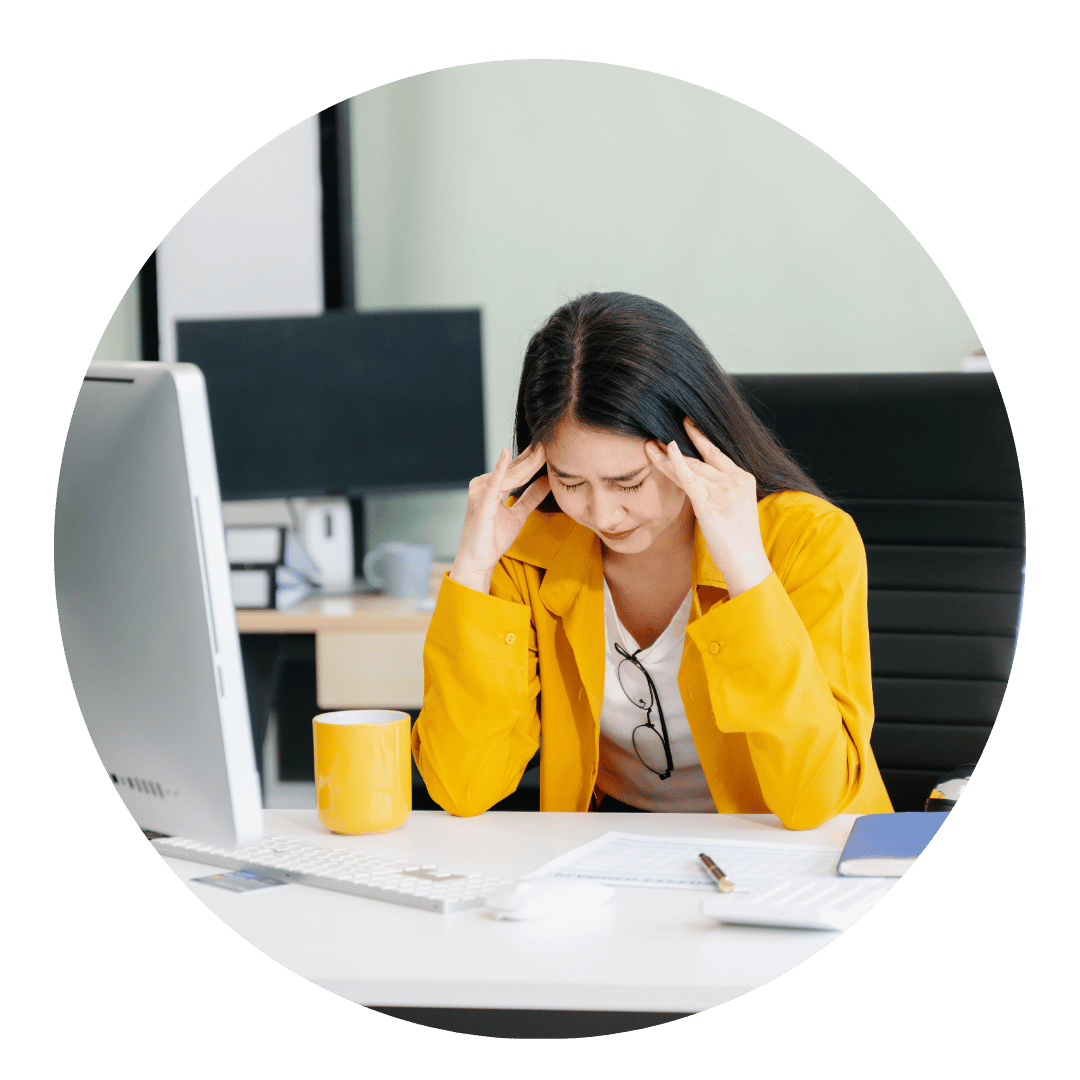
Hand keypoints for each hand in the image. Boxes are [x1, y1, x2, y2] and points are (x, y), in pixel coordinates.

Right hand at [450, 444, 550, 593]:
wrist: (478, 561)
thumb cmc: (493, 539)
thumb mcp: (518, 514)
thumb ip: (531, 497)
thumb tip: (547, 482)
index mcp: (492, 486)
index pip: (517, 469)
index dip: (533, 459)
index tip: (550, 446)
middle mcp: (484, 485)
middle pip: (515, 469)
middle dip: (533, 457)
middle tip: (550, 441)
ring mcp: (480, 492)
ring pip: (509, 475)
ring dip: (527, 462)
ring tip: (542, 449)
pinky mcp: (481, 503)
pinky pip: (493, 483)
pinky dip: (500, 469)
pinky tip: (506, 454)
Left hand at [645, 418, 772, 597]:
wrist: (747, 561)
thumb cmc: (739, 540)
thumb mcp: (735, 508)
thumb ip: (721, 491)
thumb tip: (699, 483)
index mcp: (744, 478)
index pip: (716, 453)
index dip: (699, 437)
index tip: (686, 422)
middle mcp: (735, 480)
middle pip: (700, 457)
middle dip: (677, 445)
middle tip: (659, 430)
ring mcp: (723, 490)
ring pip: (690, 467)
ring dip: (667, 455)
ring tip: (650, 444)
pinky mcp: (709, 503)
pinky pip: (689, 478)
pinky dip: (677, 463)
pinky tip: (667, 450)